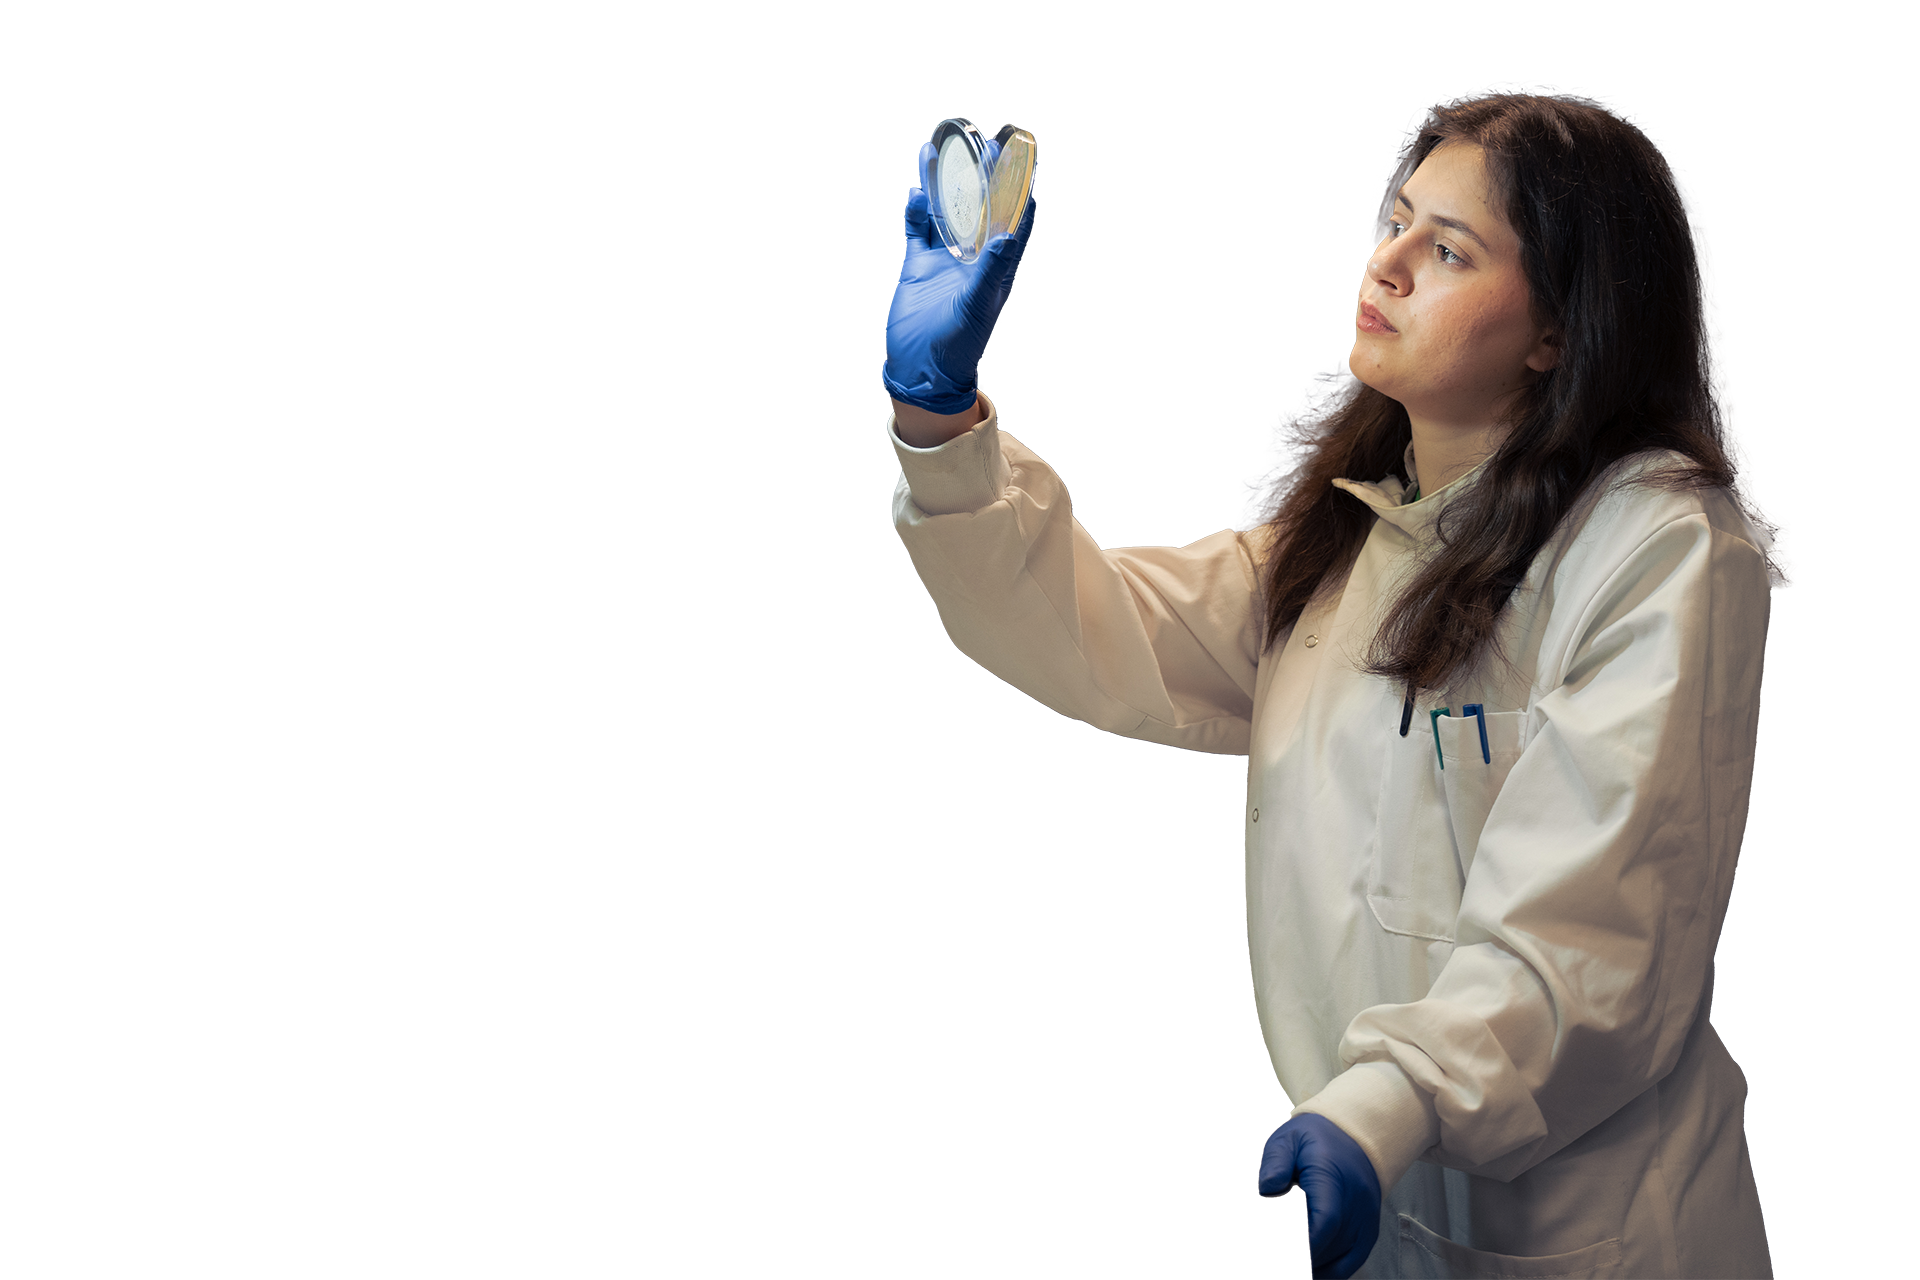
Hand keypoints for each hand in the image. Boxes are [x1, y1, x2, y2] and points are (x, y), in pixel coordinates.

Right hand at [882, 140, 1035, 414]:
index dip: (1016, 190)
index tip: (1018, 161)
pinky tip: (916, 194)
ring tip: (935, 152)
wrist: (922, 367)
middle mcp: (972, 259)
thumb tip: (1008, 235)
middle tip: (981, 144)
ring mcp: (945, 261)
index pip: (1011, 220)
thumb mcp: (977, 306)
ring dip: (941, 185)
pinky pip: (919, 231)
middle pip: (978, 208)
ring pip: (945, 213)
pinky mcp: (919, 267)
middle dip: (979, 177)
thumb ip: (991, 270)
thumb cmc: (958, 344)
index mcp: (995, 267)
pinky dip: (917, 213)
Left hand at [1259, 1113, 1382, 1279]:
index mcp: (1334, 1177)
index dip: (1302, 1242)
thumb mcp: (1290, 1138)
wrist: (1356, 1137)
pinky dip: (1327, 1273)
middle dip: (1297, 1257)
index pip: (1325, 1219)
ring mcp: (1366, 1220)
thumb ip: (1276, 1161)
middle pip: (1330, 1244)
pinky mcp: (1369, 1232)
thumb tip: (1266, 1187)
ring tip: (1281, 1264)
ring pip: (1340, 1259)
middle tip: (1264, 1261)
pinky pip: (1351, 1263)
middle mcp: (1356, 1202)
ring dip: (1310, 1267)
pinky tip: (1306, 1271)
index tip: (1274, 1250)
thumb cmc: (1318, 1139)